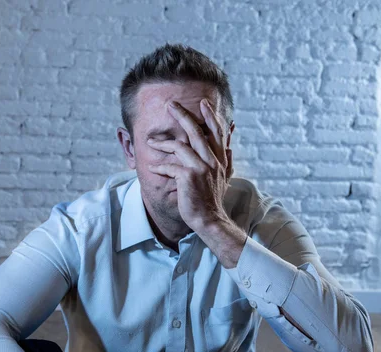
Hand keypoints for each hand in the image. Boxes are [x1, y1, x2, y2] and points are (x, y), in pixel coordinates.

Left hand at [147, 99, 232, 230]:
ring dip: (162, 142)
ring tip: (150, 140)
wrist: (210, 219)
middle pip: (197, 132)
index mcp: (220, 159)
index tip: (203, 103)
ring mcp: (201, 168)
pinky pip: (170, 166)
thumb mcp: (225, 178)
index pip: (217, 132)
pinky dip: (159, 166)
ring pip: (180, 146)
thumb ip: (227, 161)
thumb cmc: (213, 200)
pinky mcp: (189, 177)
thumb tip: (230, 148)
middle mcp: (212, 161)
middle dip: (183, 115)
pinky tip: (152, 167)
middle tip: (170, 104)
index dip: (211, 116)